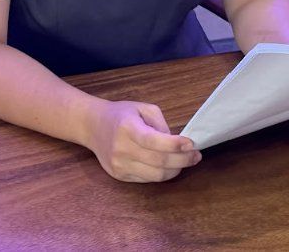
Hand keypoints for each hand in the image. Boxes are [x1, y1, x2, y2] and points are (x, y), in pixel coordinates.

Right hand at [86, 100, 200, 182]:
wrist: (92, 126)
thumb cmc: (120, 114)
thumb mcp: (142, 108)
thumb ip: (160, 123)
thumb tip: (175, 143)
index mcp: (127, 128)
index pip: (153, 141)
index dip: (174, 145)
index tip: (191, 144)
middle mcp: (121, 149)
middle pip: (158, 162)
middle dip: (182, 160)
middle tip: (196, 155)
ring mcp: (119, 165)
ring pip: (155, 175)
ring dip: (175, 170)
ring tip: (186, 162)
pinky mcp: (119, 175)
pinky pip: (147, 179)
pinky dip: (162, 174)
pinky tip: (169, 166)